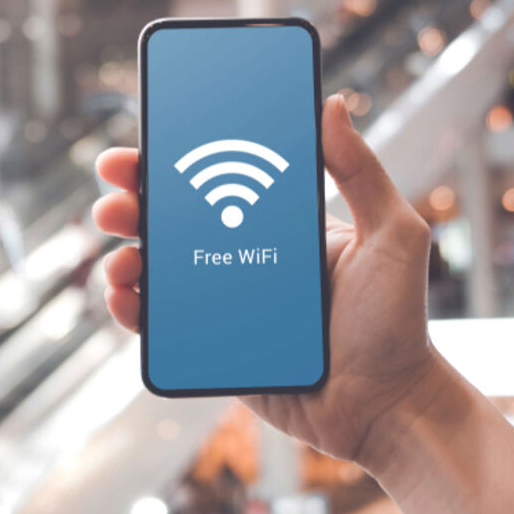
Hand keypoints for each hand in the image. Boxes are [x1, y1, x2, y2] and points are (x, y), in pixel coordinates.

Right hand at [92, 94, 440, 467]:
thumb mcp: (393, 236)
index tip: (144, 141)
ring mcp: (227, 307)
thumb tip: (332, 105)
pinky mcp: (216, 352)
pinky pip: (163, 328)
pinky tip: (124, 298)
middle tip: (114, 197)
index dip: (174, 160)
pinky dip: (133, 310)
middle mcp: (247, 260)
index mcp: (280, 225)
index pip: (218, 181)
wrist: (390, 408)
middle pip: (175, 221)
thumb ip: (363, 172)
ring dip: (126, 257)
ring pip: (159, 272)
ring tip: (122, 259)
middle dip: (132, 203)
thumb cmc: (399, 323)